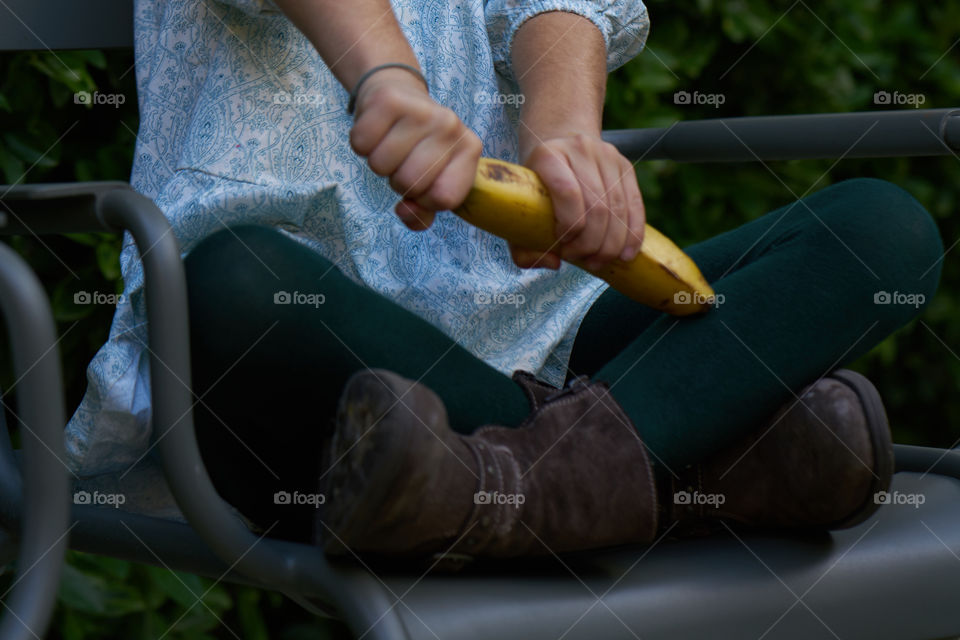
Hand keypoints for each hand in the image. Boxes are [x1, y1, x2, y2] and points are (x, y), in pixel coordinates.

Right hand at [349, 67, 482, 230]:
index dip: (424, 200)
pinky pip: (360, 144)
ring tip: (390, 143)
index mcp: (469, 149)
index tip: (423, 184)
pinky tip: (377, 130)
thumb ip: (423, 212)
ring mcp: (421, 110)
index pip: (443, 198)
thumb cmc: (417, 147)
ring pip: (381, 165)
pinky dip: (362, 145)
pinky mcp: (388, 100)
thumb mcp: (431, 181)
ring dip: (379, 162)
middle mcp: (451, 126)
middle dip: (398, 181)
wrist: (399, 93)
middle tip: (403, 160)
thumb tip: (405, 212)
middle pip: (410, 183)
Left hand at [511, 133, 645, 270]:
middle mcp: (580, 150)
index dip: (569, 226)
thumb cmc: (535, 187)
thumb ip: (523, 248)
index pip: (567, 192)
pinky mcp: (626, 166)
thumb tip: (554, 264)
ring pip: (618, 210)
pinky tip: (625, 255)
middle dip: (591, 244)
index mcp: (548, 156)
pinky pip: (635, 206)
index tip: (562, 245)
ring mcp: (607, 155)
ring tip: (598, 261)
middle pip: (597, 207)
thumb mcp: (518, 211)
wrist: (558, 143)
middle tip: (581, 260)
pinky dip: (632, 235)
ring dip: (611, 245)